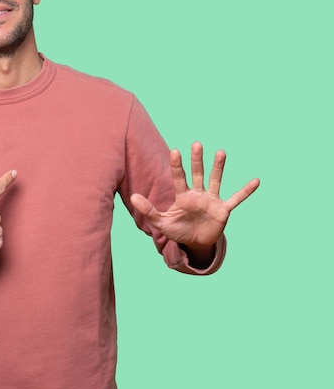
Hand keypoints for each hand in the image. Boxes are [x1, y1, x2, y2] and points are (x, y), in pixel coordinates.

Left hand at [130, 142, 259, 249]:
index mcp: (183, 196)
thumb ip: (149, 210)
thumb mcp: (162, 222)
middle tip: (196, 144)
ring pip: (215, 180)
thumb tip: (133, 197)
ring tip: (220, 152)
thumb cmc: (178, 230)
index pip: (179, 178)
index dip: (177, 166)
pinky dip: (245, 191)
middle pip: (197, 174)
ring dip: (218, 168)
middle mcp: (198, 194)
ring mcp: (211, 200)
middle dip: (196, 160)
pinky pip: (236, 199)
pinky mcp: (223, 210)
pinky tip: (256, 181)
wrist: (195, 244)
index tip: (174, 151)